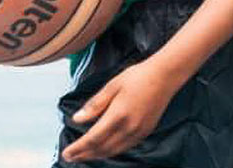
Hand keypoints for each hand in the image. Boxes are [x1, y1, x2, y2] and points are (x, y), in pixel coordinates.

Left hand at [60, 60, 177, 162]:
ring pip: (114, 151)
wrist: (165, 76)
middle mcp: (129, 128)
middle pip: (101, 149)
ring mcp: (139, 131)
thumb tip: (77, 119)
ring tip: (84, 156)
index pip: (92, 139)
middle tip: (71, 157)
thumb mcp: (112, 85)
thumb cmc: (138, 76)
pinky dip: (112, 151)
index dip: (78, 148)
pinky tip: (105, 149)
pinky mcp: (146, 131)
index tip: (67, 153)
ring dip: (97, 155)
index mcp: (118, 115)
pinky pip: (125, 147)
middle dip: (84, 155)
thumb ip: (95, 104)